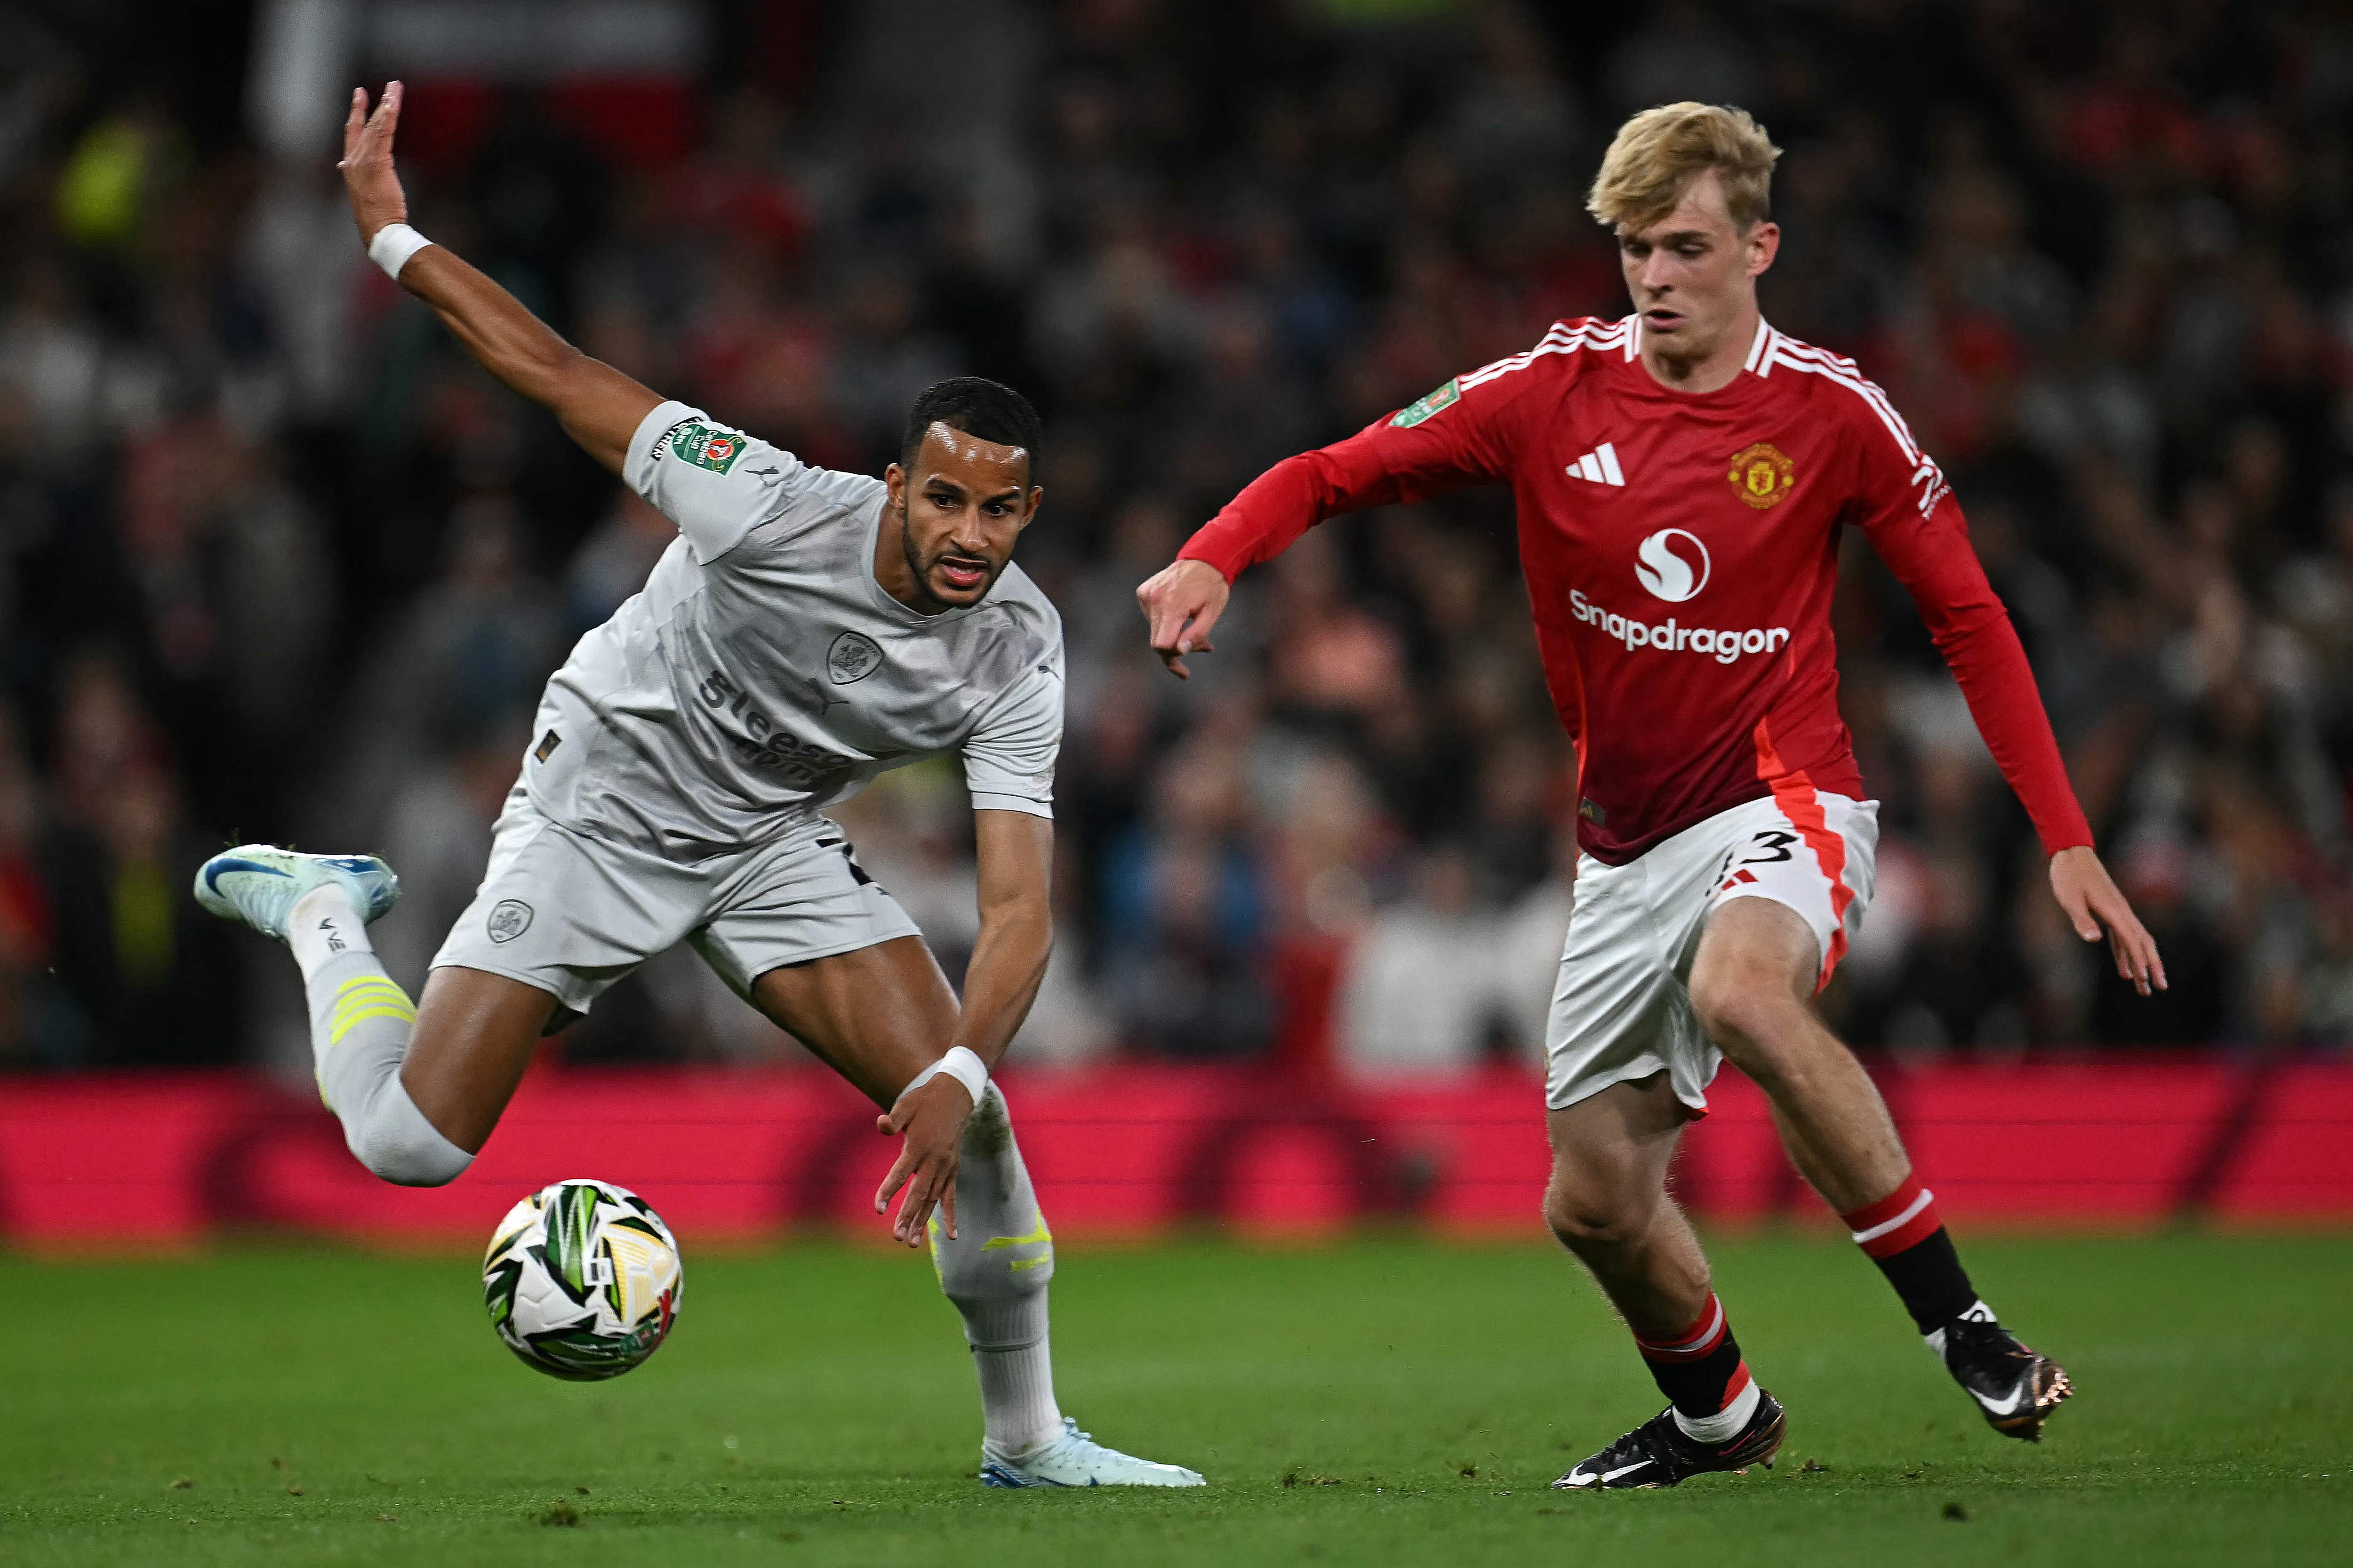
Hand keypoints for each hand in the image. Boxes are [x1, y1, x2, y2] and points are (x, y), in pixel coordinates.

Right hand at [339, 82, 409, 245]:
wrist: (377, 229)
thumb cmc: (376, 215)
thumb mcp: (366, 191)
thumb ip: (360, 176)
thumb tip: (347, 169)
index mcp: (350, 165)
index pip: (352, 131)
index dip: (356, 112)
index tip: (359, 94)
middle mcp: (354, 159)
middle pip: (366, 124)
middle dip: (378, 103)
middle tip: (390, 86)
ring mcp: (364, 160)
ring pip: (376, 126)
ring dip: (387, 106)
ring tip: (395, 89)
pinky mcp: (377, 162)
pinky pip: (384, 134)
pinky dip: (389, 117)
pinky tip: (393, 104)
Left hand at [872, 1074, 974, 1247]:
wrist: (955, 1097)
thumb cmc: (924, 1102)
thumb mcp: (906, 1105)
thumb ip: (893, 1119)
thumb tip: (880, 1125)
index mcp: (919, 1146)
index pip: (901, 1173)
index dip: (889, 1191)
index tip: (878, 1209)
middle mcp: (935, 1160)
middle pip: (919, 1193)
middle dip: (908, 1216)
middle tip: (896, 1236)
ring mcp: (946, 1167)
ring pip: (933, 1199)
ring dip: (923, 1221)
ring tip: (912, 1242)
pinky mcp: (953, 1170)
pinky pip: (951, 1196)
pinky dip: (951, 1216)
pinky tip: (952, 1237)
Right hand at [1135, 557, 1228, 678]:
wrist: (1204, 558)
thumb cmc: (1213, 586)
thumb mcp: (1213, 612)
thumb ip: (1197, 634)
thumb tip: (1180, 651)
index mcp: (1172, 605)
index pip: (1161, 644)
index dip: (1173, 657)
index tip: (1184, 670)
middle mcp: (1154, 599)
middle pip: (1157, 641)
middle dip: (1176, 649)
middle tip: (1204, 647)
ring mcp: (1146, 595)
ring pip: (1155, 631)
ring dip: (1173, 635)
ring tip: (1196, 624)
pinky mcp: (1143, 592)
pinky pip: (1151, 618)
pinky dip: (1166, 622)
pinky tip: (1182, 612)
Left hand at [2049, 845, 2166, 996]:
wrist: (2072, 853)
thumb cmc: (2068, 876)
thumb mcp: (2069, 899)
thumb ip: (2081, 919)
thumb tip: (2094, 939)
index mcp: (2114, 911)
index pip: (2132, 940)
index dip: (2140, 961)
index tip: (2146, 979)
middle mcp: (2122, 912)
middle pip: (2143, 943)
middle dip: (2152, 966)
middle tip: (2160, 988)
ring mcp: (2119, 912)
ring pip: (2136, 942)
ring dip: (2141, 964)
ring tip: (2145, 987)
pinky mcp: (2111, 912)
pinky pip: (2123, 937)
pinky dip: (2126, 954)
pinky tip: (2124, 970)